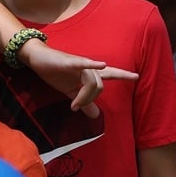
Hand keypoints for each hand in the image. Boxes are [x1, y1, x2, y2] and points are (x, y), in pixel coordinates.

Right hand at [20, 40, 138, 118]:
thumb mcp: (71, 92)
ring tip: (73, 105)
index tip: (137, 76)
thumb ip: (84, 103)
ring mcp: (80, 64)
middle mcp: (89, 68)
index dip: (123, 75)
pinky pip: (83, 63)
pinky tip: (101, 65)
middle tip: (77, 107)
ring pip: (91, 81)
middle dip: (90, 100)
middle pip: (100, 86)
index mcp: (89, 74)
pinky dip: (93, 65)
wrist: (38, 59)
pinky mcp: (69, 62)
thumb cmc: (56, 73)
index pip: (111, 75)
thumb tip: (96, 116)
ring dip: (83, 97)